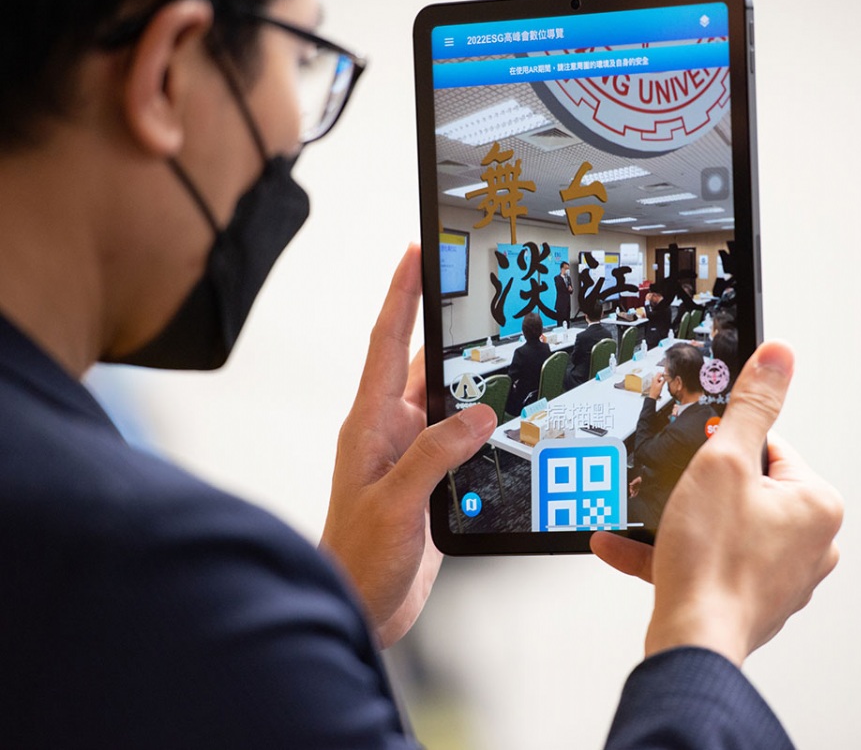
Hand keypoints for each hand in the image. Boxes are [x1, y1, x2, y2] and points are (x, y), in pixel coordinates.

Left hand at [321, 244, 496, 647]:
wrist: (361, 607)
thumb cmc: (358, 558)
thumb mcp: (396, 503)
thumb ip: (433, 456)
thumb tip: (475, 415)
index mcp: (369, 425)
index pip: (385, 344)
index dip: (400, 295)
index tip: (415, 253)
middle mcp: (388, 432)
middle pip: (418, 362)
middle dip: (439, 321)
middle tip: (466, 283)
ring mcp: (409, 454)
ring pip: (443, 398)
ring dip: (467, 374)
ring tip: (497, 342)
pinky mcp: (429, 479)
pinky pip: (458, 436)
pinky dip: (479, 421)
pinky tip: (501, 417)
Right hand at [592, 341, 841, 666]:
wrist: (692, 643)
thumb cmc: (713, 563)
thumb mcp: (724, 462)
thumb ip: (752, 406)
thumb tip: (780, 357)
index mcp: (817, 505)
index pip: (771, 449)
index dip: (726, 450)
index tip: (703, 462)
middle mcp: (812, 544)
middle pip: (747, 488)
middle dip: (704, 489)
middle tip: (681, 497)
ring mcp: (781, 576)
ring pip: (724, 527)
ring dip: (683, 522)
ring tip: (660, 526)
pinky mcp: (750, 600)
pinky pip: (709, 563)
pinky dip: (672, 555)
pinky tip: (627, 548)